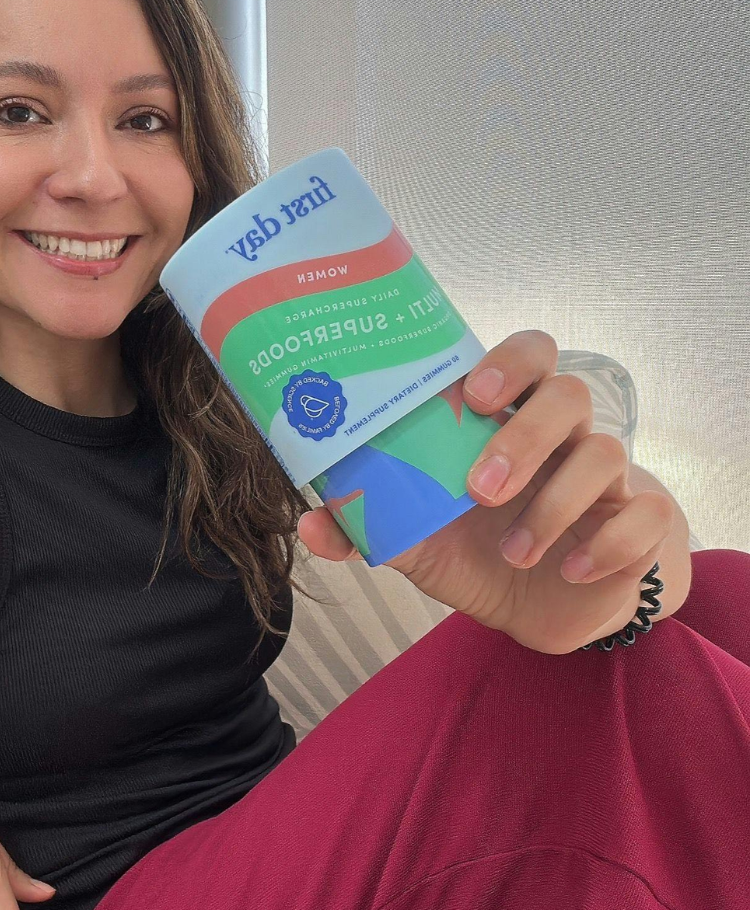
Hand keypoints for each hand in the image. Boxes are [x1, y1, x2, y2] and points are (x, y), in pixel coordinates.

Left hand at [298, 330, 680, 654]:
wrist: (542, 600)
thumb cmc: (474, 546)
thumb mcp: (416, 538)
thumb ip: (367, 525)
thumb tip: (308, 523)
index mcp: (507, 422)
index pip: (527, 355)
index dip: (508, 361)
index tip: (474, 394)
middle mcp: (561, 437)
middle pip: (568, 394)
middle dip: (524, 436)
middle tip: (479, 487)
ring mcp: (607, 478)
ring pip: (606, 453)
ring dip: (553, 505)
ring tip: (514, 551)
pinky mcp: (640, 524)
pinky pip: (648, 516)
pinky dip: (610, 544)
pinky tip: (570, 568)